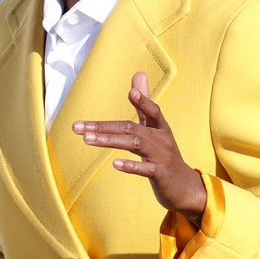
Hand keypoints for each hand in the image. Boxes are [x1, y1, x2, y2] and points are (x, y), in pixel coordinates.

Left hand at [72, 71, 206, 227]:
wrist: (182, 185)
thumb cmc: (164, 152)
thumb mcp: (155, 127)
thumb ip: (144, 103)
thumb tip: (139, 73)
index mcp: (159, 126)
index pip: (152, 110)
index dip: (143, 101)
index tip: (131, 93)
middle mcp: (161, 138)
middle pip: (131, 129)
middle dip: (104, 127)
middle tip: (77, 127)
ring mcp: (161, 157)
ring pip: (135, 145)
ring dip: (109, 141)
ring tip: (87, 139)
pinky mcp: (160, 174)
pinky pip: (145, 169)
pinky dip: (131, 166)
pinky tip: (115, 164)